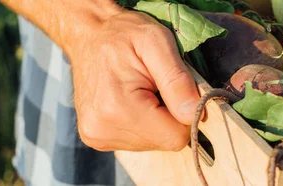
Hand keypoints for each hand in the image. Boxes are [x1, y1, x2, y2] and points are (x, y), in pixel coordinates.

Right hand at [66, 10, 200, 151]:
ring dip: (155, 119)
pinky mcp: (96, 138)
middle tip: (155, 85)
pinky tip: (130, 100)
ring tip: (141, 90)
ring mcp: (96, 136)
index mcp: (118, 108)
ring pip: (151, 143)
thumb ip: (177, 79)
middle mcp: (102, 130)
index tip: (173, 87)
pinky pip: (136, 141)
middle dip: (169, 115)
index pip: (175, 137)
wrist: (88, 33)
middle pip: (163, 142)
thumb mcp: (157, 41)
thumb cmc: (124, 33)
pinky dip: (141, 123)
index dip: (184, 113)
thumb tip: (194, 113)